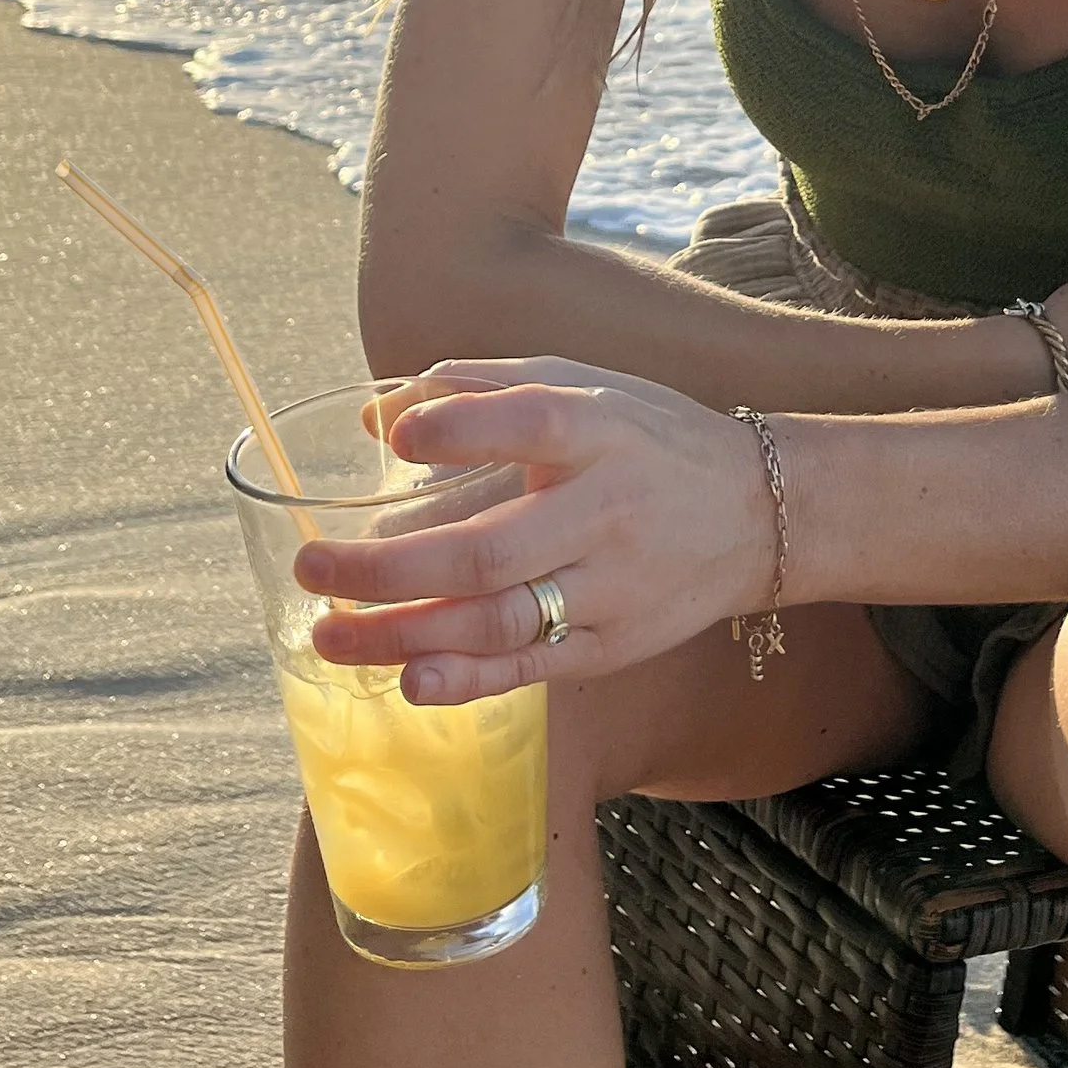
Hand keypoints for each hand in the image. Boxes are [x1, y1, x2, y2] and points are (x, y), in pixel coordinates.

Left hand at [298, 356, 777, 704]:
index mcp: (600, 433)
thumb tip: (377, 413)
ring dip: (406, 635)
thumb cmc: (648, 439)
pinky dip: (467, 681)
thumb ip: (482, 389)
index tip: (394, 435)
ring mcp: (611, 590)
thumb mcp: (584, 386)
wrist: (757, 513)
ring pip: (501, 623)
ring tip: (329, 635)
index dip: (460, 429)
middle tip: (311, 566)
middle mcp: (607, 513)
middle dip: (389, 569)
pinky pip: (531, 671)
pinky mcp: (612, 646)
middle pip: (490, 550)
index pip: (531, 423)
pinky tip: (408, 681)